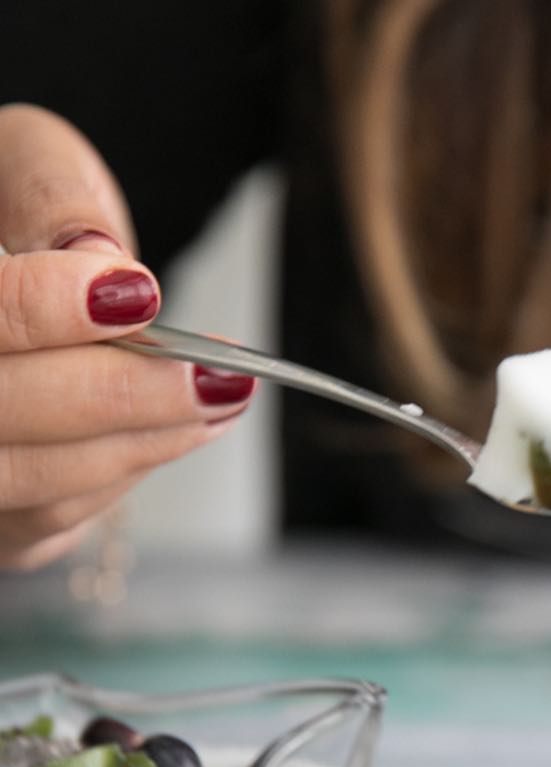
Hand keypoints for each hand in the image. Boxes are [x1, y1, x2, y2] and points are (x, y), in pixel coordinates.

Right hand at [0, 104, 257, 570]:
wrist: (19, 278)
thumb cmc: (11, 216)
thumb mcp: (20, 163)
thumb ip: (50, 197)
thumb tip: (102, 263)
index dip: (40, 311)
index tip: (134, 294)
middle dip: (120, 396)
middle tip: (216, 374)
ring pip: (37, 481)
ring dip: (144, 439)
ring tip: (225, 393)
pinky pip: (56, 515)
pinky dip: (128, 466)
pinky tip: (184, 426)